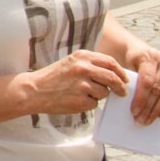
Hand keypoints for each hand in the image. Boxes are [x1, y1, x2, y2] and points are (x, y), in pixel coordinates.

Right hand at [15, 51, 129, 116]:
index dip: (120, 72)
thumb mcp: (71, 62)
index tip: (124, 78)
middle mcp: (83, 68)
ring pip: (104, 92)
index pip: (110, 62)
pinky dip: (89, 104)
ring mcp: (82, 85)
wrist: (34, 90)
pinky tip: (76, 100)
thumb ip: (90, 64)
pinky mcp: (80, 100)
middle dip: (120, 87)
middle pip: (112, 78)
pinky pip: (94, 104)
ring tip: (83, 94)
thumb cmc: (53, 77)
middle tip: (122, 92)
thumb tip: (113, 73)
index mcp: (82, 56)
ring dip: (99, 96)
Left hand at [128, 46, 159, 122]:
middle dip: (148, 108)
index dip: (141, 98)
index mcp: (149, 57)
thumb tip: (126, 102)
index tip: (134, 112)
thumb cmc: (131, 63)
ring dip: (158, 111)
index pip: (147, 81)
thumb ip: (129, 81)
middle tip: (140, 120)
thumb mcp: (126, 66)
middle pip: (157, 90)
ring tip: (148, 121)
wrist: (141, 52)